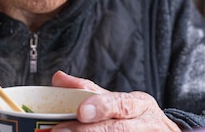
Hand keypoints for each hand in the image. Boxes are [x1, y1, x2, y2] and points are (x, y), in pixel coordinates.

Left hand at [51, 71, 180, 131]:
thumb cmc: (136, 116)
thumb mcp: (119, 100)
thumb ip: (90, 91)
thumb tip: (59, 78)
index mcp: (140, 104)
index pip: (122, 103)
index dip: (101, 107)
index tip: (80, 111)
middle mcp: (146, 124)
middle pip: (119, 128)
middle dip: (88, 131)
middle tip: (60, 130)